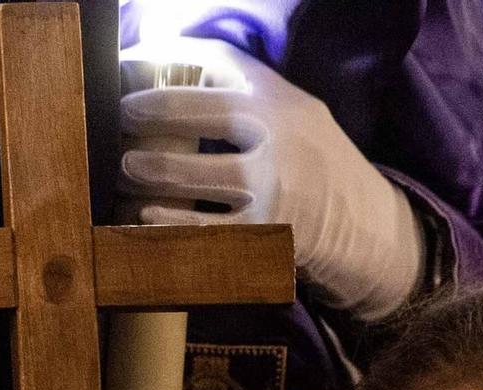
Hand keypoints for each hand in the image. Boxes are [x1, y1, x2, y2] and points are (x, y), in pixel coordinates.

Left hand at [117, 41, 423, 319]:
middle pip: (189, 112)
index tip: (125, 72)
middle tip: (117, 121)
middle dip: (141, 114)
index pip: (210, 61)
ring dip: (146, 170)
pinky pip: (199, 228)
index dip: (159, 62)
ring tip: (125, 170)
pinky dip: (165, 222)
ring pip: (187, 173)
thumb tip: (164, 60)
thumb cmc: (311, 161)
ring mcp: (269, 188)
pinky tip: (143, 217)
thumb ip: (240, 89)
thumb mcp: (293, 111)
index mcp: (278, 99)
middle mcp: (274, 137)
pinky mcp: (261, 236)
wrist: (364, 225)